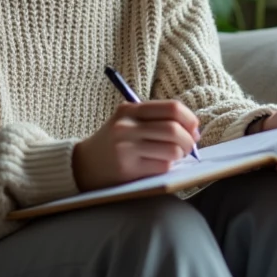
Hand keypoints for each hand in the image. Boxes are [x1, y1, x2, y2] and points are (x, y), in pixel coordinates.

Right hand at [72, 101, 200, 191]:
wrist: (82, 165)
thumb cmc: (113, 143)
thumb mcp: (128, 122)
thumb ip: (157, 121)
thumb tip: (194, 130)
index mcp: (130, 110)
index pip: (171, 108)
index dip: (189, 118)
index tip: (193, 128)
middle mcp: (127, 126)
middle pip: (174, 129)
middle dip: (190, 140)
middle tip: (190, 147)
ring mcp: (126, 148)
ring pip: (172, 150)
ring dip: (180, 155)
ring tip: (175, 157)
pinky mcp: (128, 169)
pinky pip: (162, 166)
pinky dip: (168, 167)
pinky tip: (160, 166)